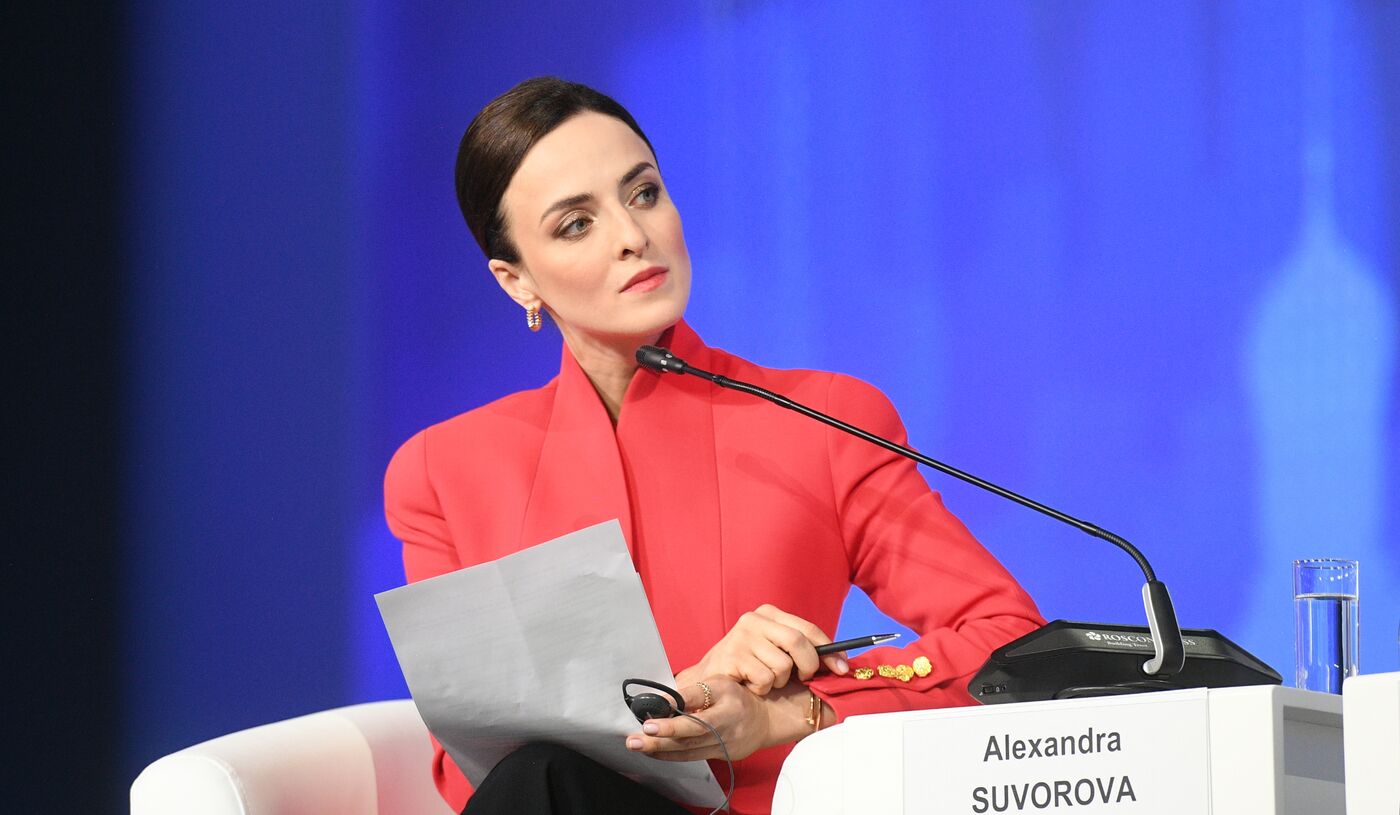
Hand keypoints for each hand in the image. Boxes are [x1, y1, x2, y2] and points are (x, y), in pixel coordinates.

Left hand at [624, 677, 817, 761]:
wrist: (769, 718)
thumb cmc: (740, 696)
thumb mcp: (721, 683)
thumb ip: (692, 692)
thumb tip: (662, 699)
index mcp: (727, 701)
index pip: (697, 709)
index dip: (673, 716)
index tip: (650, 718)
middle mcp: (727, 724)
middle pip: (690, 735)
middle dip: (660, 737)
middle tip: (635, 737)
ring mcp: (726, 744)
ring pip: (689, 749)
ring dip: (660, 749)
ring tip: (637, 745)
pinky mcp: (723, 755)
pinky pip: (693, 756)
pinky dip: (671, 755)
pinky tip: (654, 752)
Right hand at [675, 604, 848, 694]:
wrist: (708, 682)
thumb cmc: (750, 669)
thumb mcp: (777, 652)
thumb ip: (803, 651)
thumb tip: (841, 665)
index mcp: (769, 614)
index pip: (808, 629)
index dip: (830, 649)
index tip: (842, 668)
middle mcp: (754, 620)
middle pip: (798, 643)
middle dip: (808, 666)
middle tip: (804, 679)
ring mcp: (741, 637)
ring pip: (782, 665)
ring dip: (779, 682)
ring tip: (765, 681)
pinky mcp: (732, 656)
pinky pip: (765, 678)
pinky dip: (763, 689)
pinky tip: (750, 685)